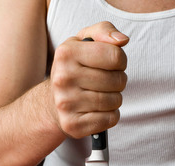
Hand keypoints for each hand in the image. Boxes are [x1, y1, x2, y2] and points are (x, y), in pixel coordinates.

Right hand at [49, 21, 128, 138]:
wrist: (52, 102)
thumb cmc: (74, 69)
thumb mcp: (84, 41)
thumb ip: (104, 31)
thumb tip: (122, 40)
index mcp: (66, 53)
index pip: (115, 56)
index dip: (121, 61)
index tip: (112, 65)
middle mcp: (63, 78)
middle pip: (117, 80)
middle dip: (119, 81)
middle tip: (107, 82)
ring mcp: (66, 104)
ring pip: (114, 101)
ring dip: (115, 99)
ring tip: (103, 95)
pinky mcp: (73, 125)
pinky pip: (110, 119)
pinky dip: (111, 115)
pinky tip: (100, 110)